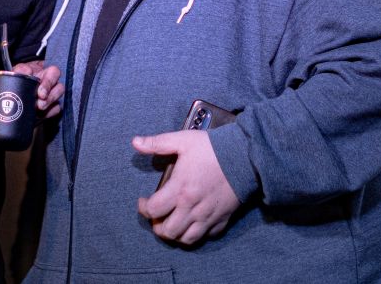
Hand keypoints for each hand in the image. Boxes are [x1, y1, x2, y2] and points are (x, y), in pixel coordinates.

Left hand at [0, 60, 64, 117]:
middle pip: (53, 73)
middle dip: (47, 84)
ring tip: (40, 107)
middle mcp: (42, 78)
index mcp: (28, 70)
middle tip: (39, 96)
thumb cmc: (10, 90)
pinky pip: (58, 106)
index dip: (27, 70)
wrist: (19, 107)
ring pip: (59, 89)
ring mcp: (50, 91)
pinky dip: (53, 110)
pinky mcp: (53, 105)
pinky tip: (45, 115)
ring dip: (52, 97)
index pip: (30, 66)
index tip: (21, 74)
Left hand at [133, 130, 240, 244]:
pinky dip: (197, 234)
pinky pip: (206, 236)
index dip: (144, 208)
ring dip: (175, 234)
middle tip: (157, 215)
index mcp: (179, 190)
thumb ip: (157, 142)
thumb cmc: (213, 148)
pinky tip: (193, 223)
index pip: (153, 210)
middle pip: (167, 231)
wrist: (245, 156)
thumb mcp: (183, 140)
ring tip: (172, 223)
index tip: (144, 201)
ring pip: (186, 239)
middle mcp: (192, 208)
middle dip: (157, 226)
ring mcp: (207, 216)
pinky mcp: (222, 219)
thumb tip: (135, 142)